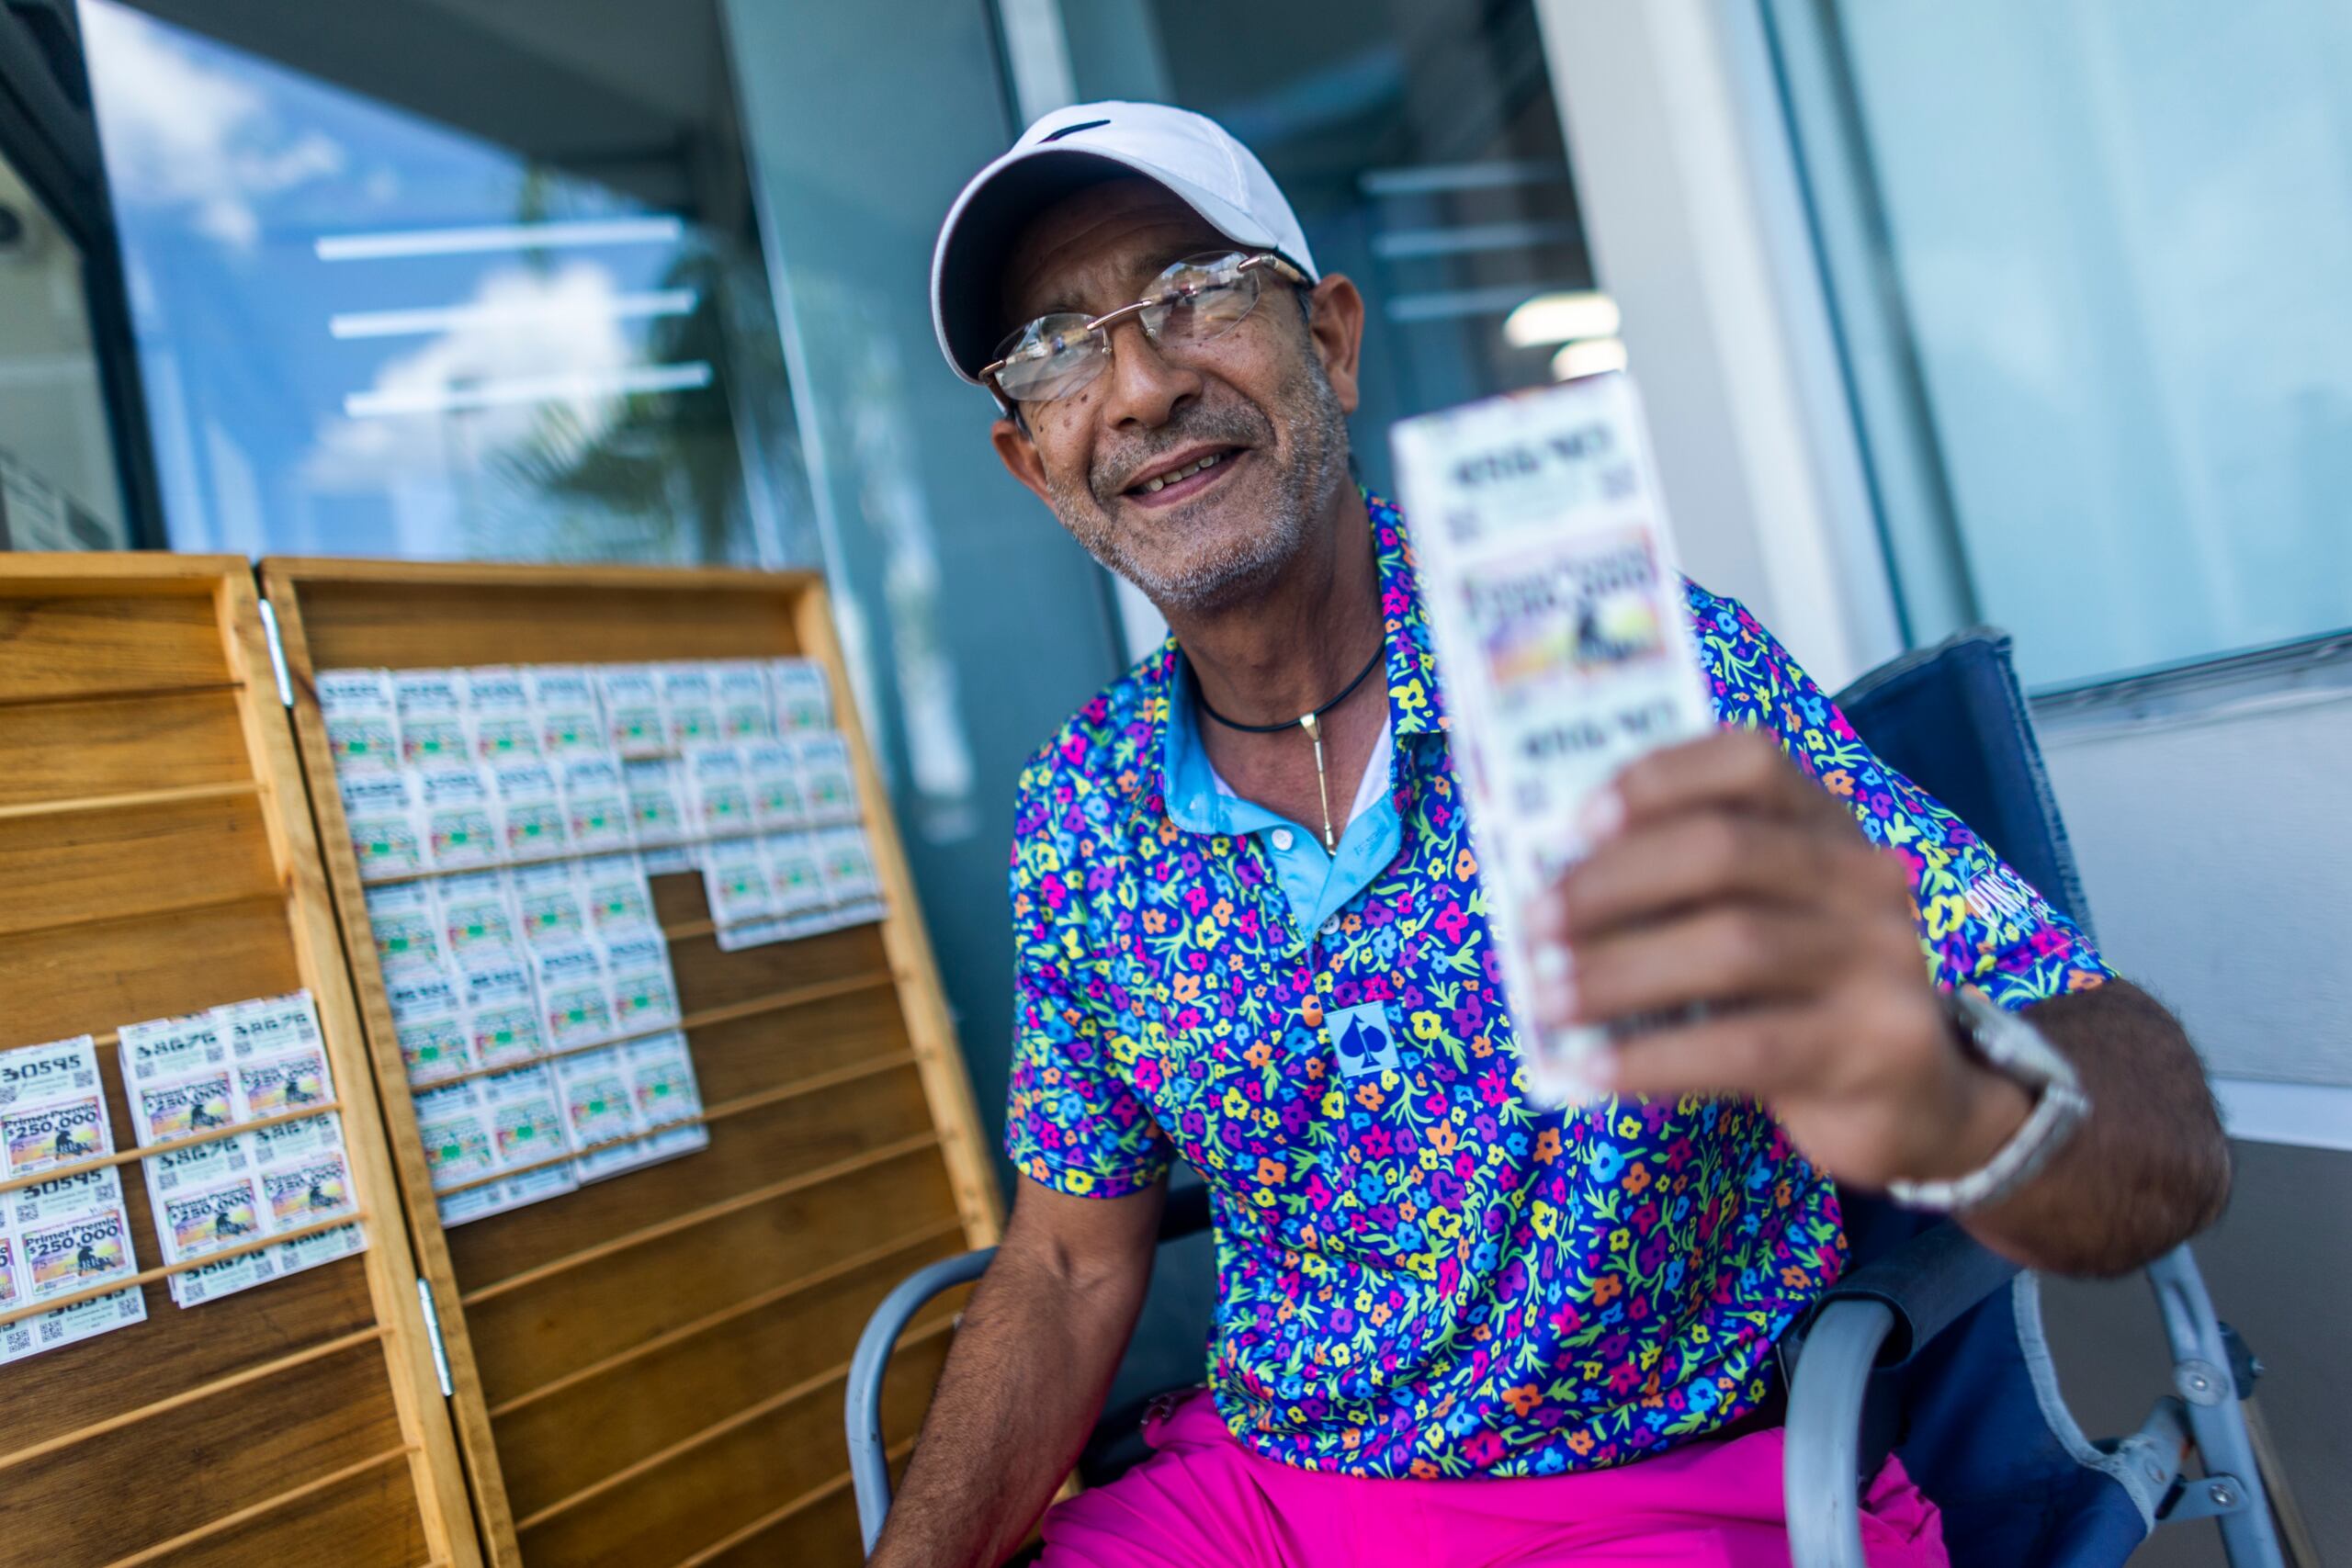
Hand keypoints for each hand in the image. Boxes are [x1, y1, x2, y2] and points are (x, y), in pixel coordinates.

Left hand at [1525, 730, 2031, 1190]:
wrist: (1921, 1101)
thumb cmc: (1799, 996)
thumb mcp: (1760, 920)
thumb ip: (1683, 893)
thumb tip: (1549, 889)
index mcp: (1826, 826)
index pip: (1752, 760)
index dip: (1659, 778)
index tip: (1576, 820)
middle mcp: (1864, 878)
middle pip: (1726, 850)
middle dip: (1612, 883)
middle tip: (1534, 924)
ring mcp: (1881, 961)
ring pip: (1733, 947)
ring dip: (1618, 973)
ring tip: (1545, 1001)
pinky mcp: (1876, 1049)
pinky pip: (1746, 1047)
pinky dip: (1656, 1058)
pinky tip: (1595, 1072)